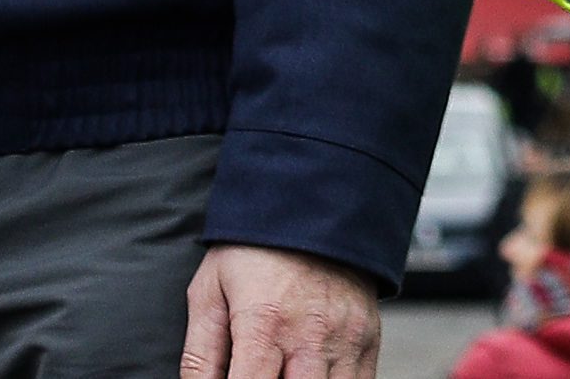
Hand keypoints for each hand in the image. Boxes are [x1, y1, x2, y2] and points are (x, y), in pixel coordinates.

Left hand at [180, 240, 384, 378]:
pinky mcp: (369, 337)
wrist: (315, 206)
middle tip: (262, 373)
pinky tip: (311, 374)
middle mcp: (310, 334)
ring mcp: (345, 337)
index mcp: (264, 323)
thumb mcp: (210, 292)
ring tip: (285, 371)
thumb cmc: (256, 250)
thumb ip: (200, 355)